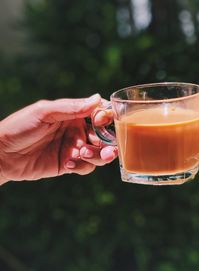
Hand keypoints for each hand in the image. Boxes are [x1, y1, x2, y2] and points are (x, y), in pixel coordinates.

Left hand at [0, 94, 117, 184]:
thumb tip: (97, 98)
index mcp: (74, 114)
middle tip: (108, 150)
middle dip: (110, 142)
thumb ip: (71, 107)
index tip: (100, 121)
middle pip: (106, 136)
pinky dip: (83, 166)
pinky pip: (87, 167)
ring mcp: (75, 148)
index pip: (100, 114)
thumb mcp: (44, 112)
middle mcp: (78, 130)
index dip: (107, 117)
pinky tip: (69, 164)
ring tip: (83, 154)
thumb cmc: (20, 127)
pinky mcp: (70, 165)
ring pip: (100, 153)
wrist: (1, 154)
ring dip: (98, 155)